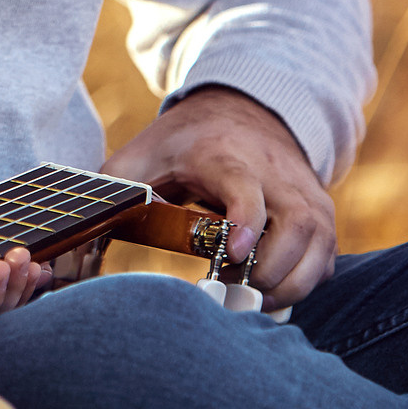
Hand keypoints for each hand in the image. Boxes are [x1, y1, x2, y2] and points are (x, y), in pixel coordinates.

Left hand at [103, 86, 336, 309]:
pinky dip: (304, 282)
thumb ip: (115, 190)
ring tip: (248, 297)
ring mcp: (305, 193)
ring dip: (288, 285)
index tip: (233, 254)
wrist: (240, 111)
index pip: (248, 191)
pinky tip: (269, 289)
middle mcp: (276, 175)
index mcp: (227, 158)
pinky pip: (325, 258)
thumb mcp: (142, 156)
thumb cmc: (183, 143)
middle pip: (296, 228)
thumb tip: (82, 235)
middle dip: (268, 273)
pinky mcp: (320, 212)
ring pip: (318, 246)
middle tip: (230, 292)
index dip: (246, 223)